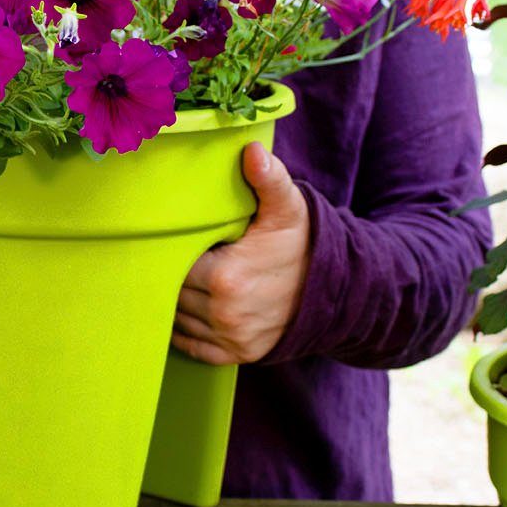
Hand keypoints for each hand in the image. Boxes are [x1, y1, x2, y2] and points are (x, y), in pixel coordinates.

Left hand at [171, 142, 310, 365]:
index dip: (170, 252)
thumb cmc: (302, 242)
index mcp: (226, 277)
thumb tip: (252, 151)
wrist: (336, 288)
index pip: (173, 265)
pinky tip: (193, 309)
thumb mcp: (287, 207)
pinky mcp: (236, 355)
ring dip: (177, 303)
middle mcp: (224, 314)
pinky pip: (192, 347)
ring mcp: (230, 338)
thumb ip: (268, 179)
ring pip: (178, 320)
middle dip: (171, 276)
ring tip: (186, 280)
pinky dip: (186, 331)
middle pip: (172, 293)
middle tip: (178, 257)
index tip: (176, 240)